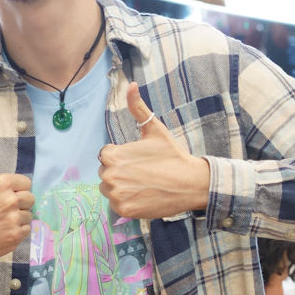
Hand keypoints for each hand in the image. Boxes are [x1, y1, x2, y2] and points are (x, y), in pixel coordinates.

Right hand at [0, 126, 33, 267]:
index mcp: (1, 183)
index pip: (26, 183)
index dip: (15, 189)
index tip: (2, 197)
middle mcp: (10, 200)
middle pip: (30, 198)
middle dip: (19, 204)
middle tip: (0, 210)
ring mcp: (13, 219)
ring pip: (29, 215)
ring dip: (18, 218)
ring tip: (0, 222)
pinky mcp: (15, 236)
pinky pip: (27, 230)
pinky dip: (16, 232)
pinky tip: (1, 232)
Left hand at [98, 83, 210, 218]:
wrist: (189, 183)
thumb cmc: (171, 155)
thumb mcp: (154, 129)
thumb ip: (137, 107)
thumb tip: (131, 84)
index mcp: (112, 155)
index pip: (105, 155)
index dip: (121, 156)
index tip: (137, 160)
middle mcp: (110, 175)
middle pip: (105, 173)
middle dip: (119, 171)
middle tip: (142, 172)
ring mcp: (116, 195)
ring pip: (109, 189)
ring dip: (121, 187)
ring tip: (142, 183)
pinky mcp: (124, 210)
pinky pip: (117, 205)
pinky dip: (127, 202)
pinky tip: (143, 195)